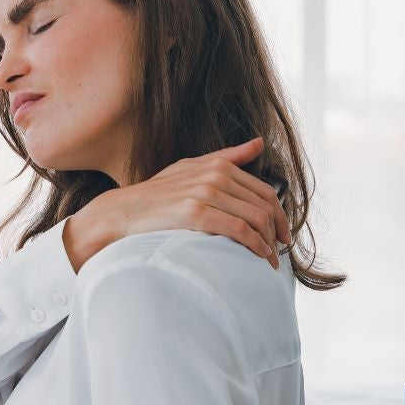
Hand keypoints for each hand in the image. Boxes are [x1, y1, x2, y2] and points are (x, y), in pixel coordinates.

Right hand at [65, 138, 289, 268]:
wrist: (123, 212)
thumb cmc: (156, 195)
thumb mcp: (190, 169)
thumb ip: (227, 157)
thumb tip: (259, 143)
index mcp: (218, 165)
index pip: (263, 191)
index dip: (279, 215)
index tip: (282, 235)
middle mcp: (215, 175)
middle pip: (264, 205)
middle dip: (277, 231)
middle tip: (280, 251)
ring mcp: (206, 193)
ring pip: (255, 218)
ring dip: (268, 243)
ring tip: (269, 261)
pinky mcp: (196, 213)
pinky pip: (239, 230)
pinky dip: (254, 246)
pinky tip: (257, 257)